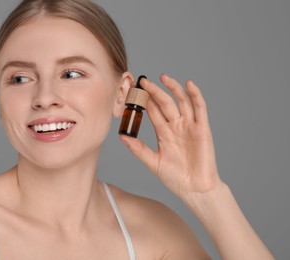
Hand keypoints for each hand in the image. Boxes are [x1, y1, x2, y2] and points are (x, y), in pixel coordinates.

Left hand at [120, 74, 221, 197]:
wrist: (194, 189)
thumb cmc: (175, 177)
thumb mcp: (152, 162)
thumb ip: (138, 149)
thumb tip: (122, 136)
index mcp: (164, 133)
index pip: (153, 112)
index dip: (144, 101)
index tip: (133, 91)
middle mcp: (176, 126)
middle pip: (165, 103)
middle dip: (154, 92)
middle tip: (143, 81)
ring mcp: (190, 126)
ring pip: (181, 101)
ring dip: (173, 88)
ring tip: (162, 77)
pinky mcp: (202, 128)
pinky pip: (200, 108)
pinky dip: (195, 95)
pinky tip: (188, 84)